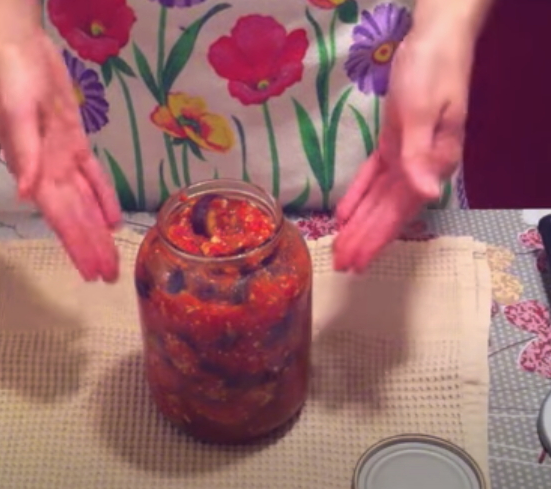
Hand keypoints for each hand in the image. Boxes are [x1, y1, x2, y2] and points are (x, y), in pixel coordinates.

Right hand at [0, 30, 121, 281]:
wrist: (20, 48)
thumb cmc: (12, 78)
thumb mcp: (15, 113)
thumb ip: (24, 154)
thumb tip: (29, 195)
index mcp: (37, 170)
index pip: (60, 217)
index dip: (76, 246)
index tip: (90, 272)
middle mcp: (52, 171)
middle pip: (77, 218)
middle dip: (91, 248)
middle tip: (108, 276)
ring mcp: (65, 158)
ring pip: (87, 203)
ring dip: (99, 231)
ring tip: (112, 257)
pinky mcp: (76, 142)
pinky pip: (93, 176)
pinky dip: (103, 197)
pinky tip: (112, 219)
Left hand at [333, 29, 473, 272]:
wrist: (433, 41)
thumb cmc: (432, 72)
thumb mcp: (426, 112)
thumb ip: (421, 155)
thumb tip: (426, 195)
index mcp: (432, 164)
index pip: (400, 211)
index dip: (377, 238)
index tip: (358, 262)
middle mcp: (420, 167)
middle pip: (387, 212)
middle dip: (365, 239)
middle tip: (343, 265)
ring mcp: (407, 155)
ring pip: (379, 198)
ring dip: (360, 223)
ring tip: (342, 247)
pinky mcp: (394, 143)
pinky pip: (374, 176)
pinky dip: (359, 194)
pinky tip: (346, 213)